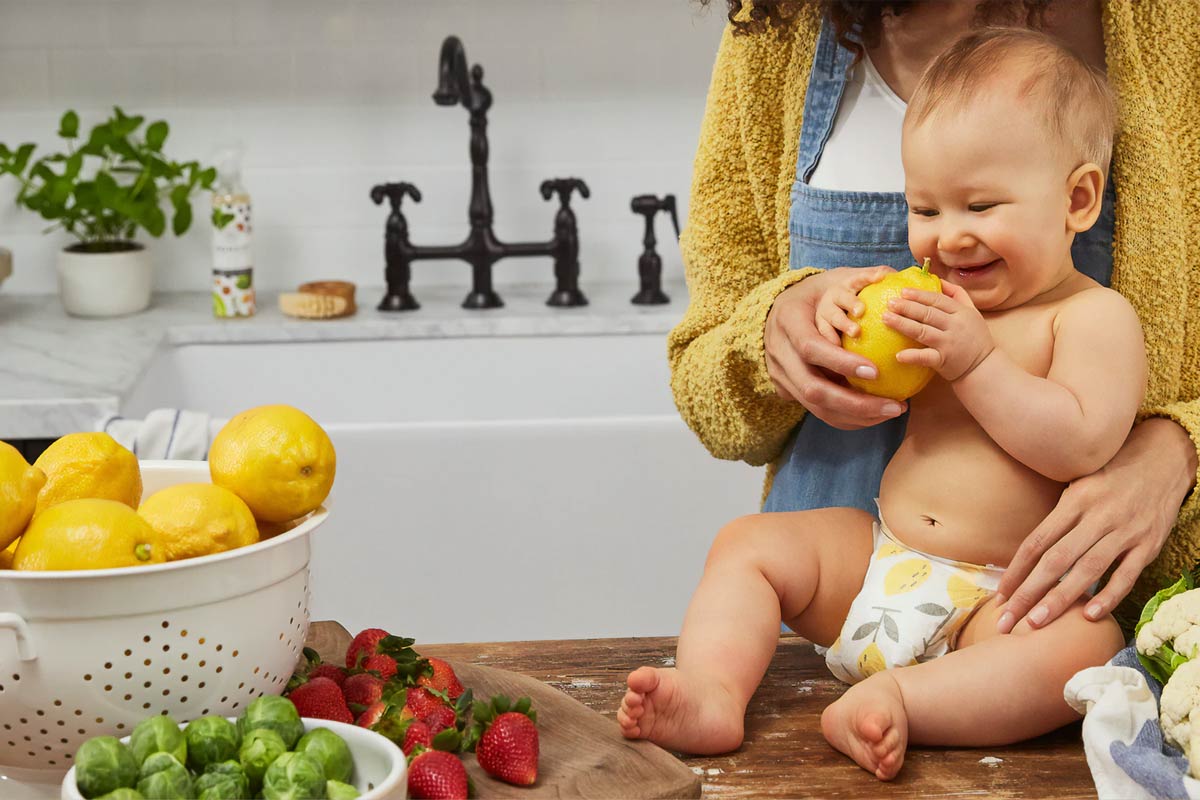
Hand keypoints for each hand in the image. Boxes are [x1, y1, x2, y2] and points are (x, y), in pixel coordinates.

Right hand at [765, 267, 906, 429]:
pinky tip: (876, 415)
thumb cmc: (812, 295)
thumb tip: (895, 273)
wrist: (774, 313)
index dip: (840, 362)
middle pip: (813, 388)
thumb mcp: (828, 281)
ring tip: (892, 411)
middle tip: (894, 405)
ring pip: (816, 406)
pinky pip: (819, 412)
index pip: (810, 347)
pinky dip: (848, 418)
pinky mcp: (788, 391)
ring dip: (857, 415)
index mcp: (787, 323)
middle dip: (855, 403)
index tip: (876, 370)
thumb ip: (858, 279)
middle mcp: (780, 355)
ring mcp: (781, 377)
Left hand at [883, 281, 994, 381]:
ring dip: (903, 324)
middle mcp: (955, 326)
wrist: (984, 367)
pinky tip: (898, 355)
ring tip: (886, 318)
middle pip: (928, 313)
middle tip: (890, 302)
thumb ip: (958, 295)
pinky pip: (926, 357)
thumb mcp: (972, 312)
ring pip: (923, 331)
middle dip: (907, 307)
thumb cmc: (975, 338)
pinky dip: (912, 356)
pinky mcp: (944, 361)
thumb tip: (938, 279)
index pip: (938, 300)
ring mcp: (949, 343)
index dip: (920, 295)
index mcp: (961, 312)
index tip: (903, 291)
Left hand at [995, 417, 1197, 632]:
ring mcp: (1125, 532)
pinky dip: (1108, 596)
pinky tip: (1088, 615)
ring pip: (1087, 570)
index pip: (1037, 541)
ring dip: (1060, 599)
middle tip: (1007, 620)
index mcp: (1074, 501)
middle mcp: (1097, 517)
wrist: (1163, 461)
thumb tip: (1028, 552)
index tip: (999, 595)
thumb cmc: (1111, 475)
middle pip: (1056, 560)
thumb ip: (1058, 515)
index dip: (1016, 570)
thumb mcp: (1079, 484)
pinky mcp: (1149, 545)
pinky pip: (1126, 575)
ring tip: (1037, 623)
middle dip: (1028, 593)